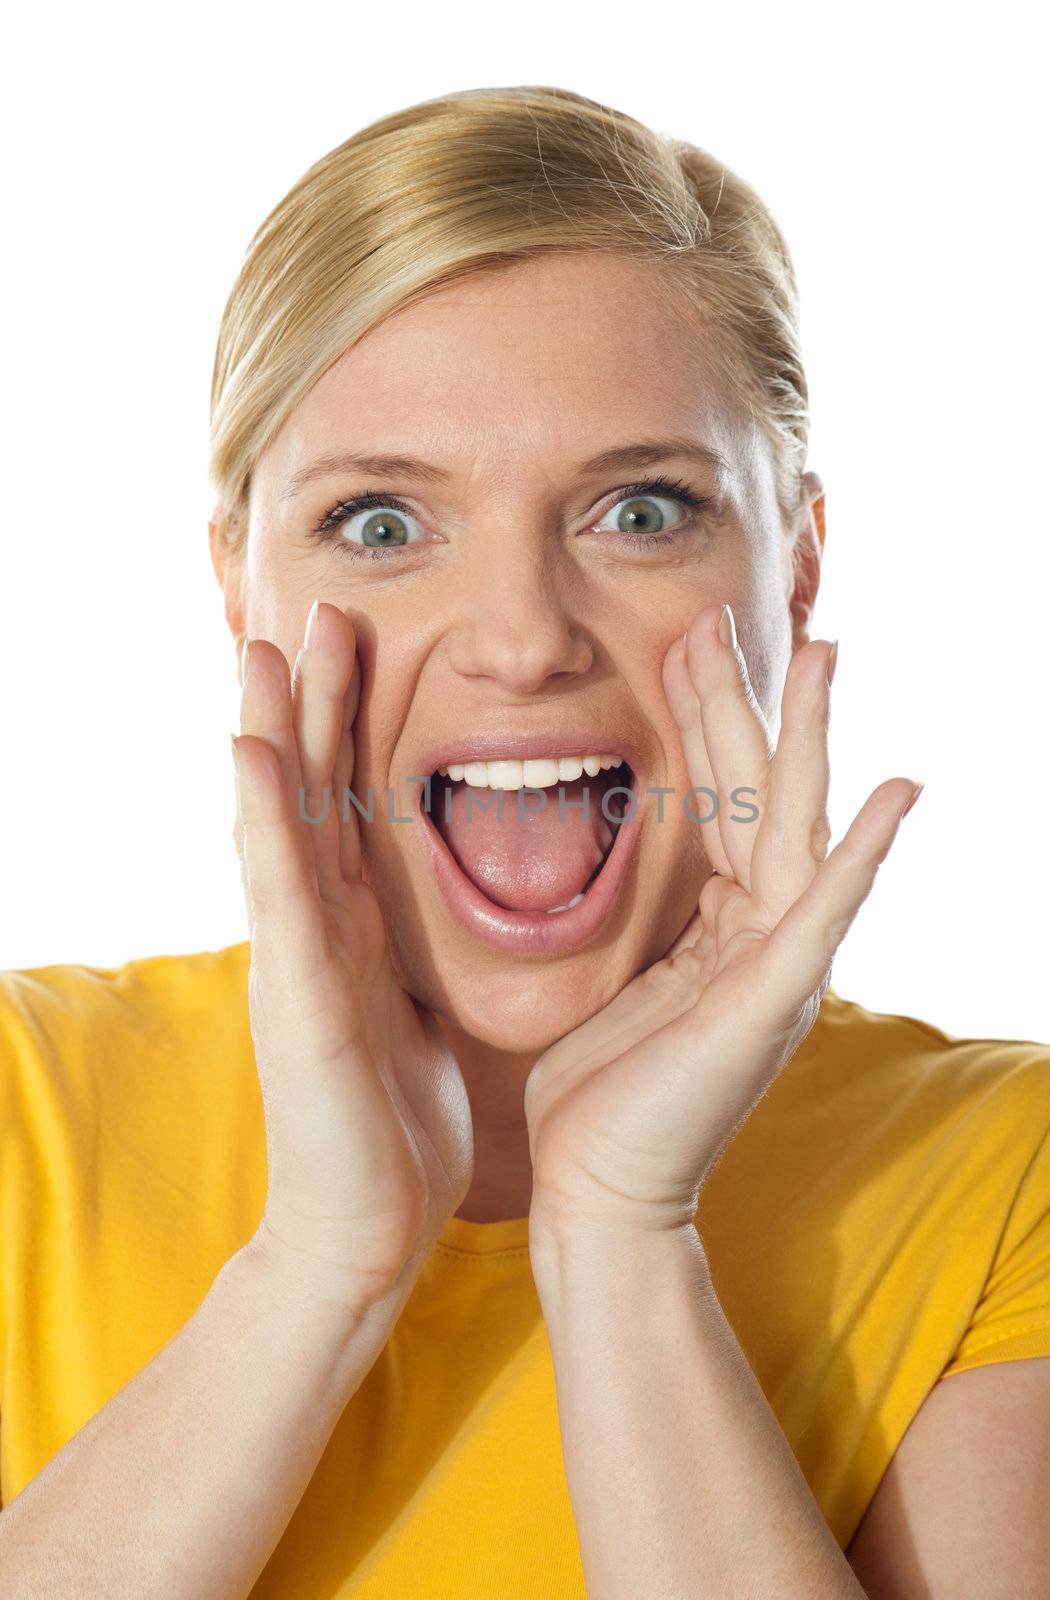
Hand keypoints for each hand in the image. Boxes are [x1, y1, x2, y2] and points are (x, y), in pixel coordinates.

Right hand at [232, 601, 472, 1312]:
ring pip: (280, 827)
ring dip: (270, 736)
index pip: (346, 803)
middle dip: (309, 703)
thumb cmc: (395, 1126)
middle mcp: (318, 928)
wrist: (366, 1229)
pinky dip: (267, 824)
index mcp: (354, 927)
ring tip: (263, 653)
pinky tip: (255, 758)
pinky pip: (282, 897)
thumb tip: (425, 908)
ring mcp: (298, 959)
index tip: (362, 645)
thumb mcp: (413, 1011)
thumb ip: (405, 949)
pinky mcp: (299, 1000)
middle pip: (309, 794)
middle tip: (317, 612)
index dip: (349, 723)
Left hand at [524, 602, 921, 1242]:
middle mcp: (760, 936)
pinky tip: (898, 789)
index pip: (719, 802)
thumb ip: (648, 921)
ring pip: (798, 828)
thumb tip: (628, 868)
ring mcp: (775, 967)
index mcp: (722, 928)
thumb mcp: (620, 980)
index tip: (682, 646)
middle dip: (744, 703)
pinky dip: (865, 851)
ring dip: (810, 739)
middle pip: (757, 794)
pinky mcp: (772, 1002)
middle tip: (725, 615)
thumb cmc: (599, 1097)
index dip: (704, 721)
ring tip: (823, 654)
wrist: (595, 1190)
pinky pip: (823, 912)